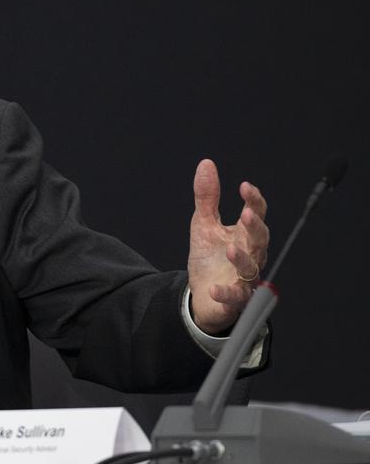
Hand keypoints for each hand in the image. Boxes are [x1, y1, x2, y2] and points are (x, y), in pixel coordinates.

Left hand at [187, 158, 269, 334]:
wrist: (202, 294)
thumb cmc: (209, 258)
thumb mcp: (204, 223)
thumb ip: (207, 197)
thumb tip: (206, 164)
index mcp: (244, 235)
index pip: (256, 215)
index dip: (254, 201)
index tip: (245, 186)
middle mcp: (250, 255)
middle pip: (260, 240)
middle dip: (255, 228)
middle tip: (248, 215)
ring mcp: (244, 278)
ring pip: (251, 268)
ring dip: (242, 258)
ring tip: (230, 248)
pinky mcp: (235, 299)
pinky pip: (235, 297)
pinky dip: (226, 294)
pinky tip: (214, 289)